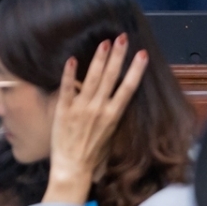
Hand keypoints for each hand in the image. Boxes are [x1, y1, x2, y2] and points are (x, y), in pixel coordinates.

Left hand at [43, 35, 147, 205]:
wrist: (72, 168)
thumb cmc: (92, 153)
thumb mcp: (109, 133)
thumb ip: (110, 113)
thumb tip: (114, 95)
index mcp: (113, 115)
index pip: (128, 88)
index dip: (135, 70)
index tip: (142, 54)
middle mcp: (99, 110)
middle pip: (111, 78)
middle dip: (118, 56)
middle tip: (122, 37)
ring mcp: (81, 109)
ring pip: (92, 79)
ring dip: (98, 59)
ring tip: (104, 43)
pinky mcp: (64, 110)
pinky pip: (67, 88)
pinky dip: (70, 74)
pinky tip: (72, 59)